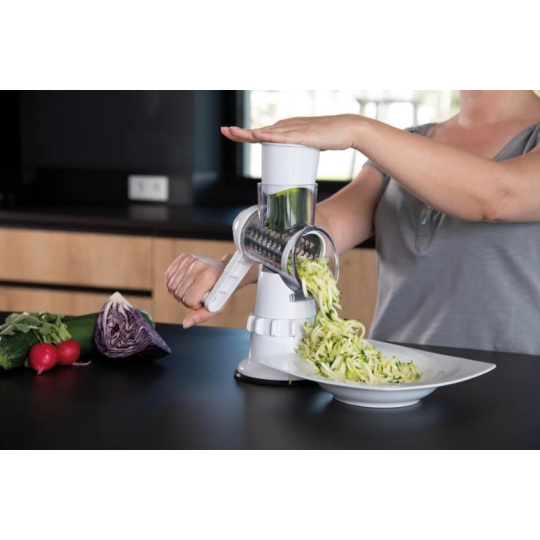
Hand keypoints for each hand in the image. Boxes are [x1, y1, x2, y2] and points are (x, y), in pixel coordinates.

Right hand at [165, 253, 226, 327]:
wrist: (227, 270)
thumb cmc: (223, 289)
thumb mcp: (217, 306)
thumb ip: (201, 316)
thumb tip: (185, 324)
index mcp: (208, 277)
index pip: (189, 300)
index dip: (194, 305)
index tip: (203, 301)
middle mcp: (198, 266)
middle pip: (179, 293)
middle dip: (186, 299)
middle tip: (197, 296)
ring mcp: (190, 259)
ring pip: (171, 286)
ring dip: (179, 292)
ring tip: (191, 290)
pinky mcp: (184, 256)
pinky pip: (168, 276)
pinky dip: (173, 283)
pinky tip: (184, 284)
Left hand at [221, 114, 361, 150]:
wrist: (347, 130)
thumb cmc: (329, 137)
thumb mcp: (307, 145)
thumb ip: (298, 151)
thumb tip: (292, 163)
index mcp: (287, 129)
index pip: (262, 132)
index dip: (245, 133)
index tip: (230, 132)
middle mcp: (287, 126)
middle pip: (259, 131)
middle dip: (240, 132)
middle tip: (224, 130)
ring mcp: (294, 129)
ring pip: (267, 132)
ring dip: (249, 133)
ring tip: (233, 132)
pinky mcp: (303, 135)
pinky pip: (283, 137)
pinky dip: (269, 136)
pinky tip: (258, 136)